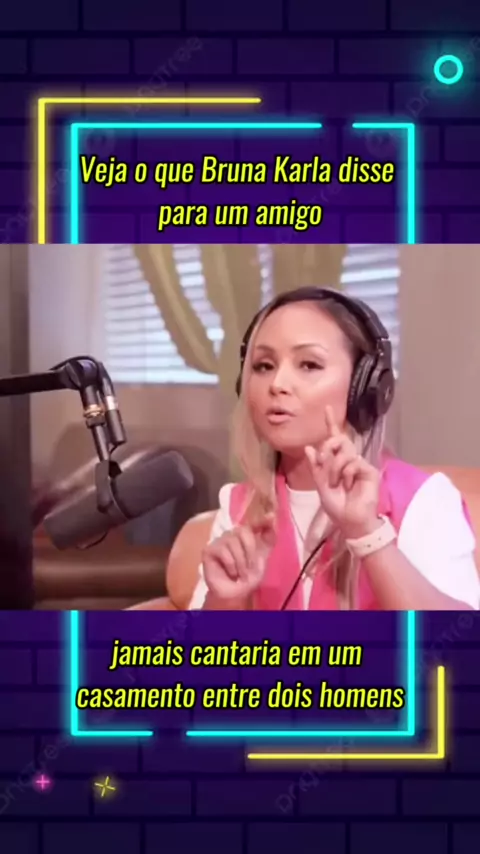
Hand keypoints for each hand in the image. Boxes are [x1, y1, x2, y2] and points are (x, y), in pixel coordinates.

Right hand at [202, 518, 275, 601]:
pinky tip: (230, 573)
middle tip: (250, 567)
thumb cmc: (248, 576)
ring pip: (233, 542)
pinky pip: (223, 551)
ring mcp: (219, 541)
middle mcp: (232, 535)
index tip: (271, 516)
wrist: (235, 594)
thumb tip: (272, 516)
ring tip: (240, 574)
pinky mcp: (208, 550)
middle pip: (243, 531)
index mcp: (245, 535)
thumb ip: (268, 538)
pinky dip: (231, 565)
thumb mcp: (262, 557)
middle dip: (250, 551)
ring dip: (241, 562)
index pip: (253, 522)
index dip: (261, 519)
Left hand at [305, 407, 380, 538]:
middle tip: (324, 462)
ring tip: (337, 484)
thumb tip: (310, 447)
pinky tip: (348, 485)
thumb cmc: (337, 507)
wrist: (351, 522)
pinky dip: (346, 474)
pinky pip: (353, 462)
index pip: (335, 439)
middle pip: (339, 440)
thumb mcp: (321, 486)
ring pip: (344, 452)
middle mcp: (350, 460)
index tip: (326, 408)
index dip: (331, 424)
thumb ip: (316, 467)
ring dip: (335, 468)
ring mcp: (361, 464)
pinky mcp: (370, 470)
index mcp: (338, 462)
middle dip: (328, 448)